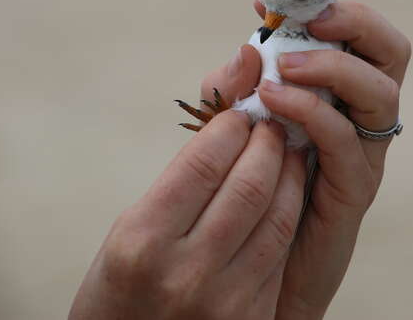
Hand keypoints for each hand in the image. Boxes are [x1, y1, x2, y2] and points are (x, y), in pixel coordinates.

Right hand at [69, 45, 308, 319]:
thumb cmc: (121, 290)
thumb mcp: (128, 235)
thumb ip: (175, 187)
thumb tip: (224, 131)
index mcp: (142, 241)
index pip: (203, 164)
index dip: (229, 128)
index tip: (238, 113)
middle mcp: (184, 271)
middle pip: (249, 185)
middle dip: (267, 143)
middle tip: (270, 124)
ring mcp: (223, 299)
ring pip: (276, 216)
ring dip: (289, 172)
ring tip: (288, 149)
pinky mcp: (252, 316)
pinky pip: (280, 251)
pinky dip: (290, 210)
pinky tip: (291, 190)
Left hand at [254, 0, 411, 318]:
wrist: (252, 267)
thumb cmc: (245, 188)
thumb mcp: (229, 127)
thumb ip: (233, 89)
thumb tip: (247, 46)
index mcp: (338, 94)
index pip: (356, 35)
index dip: (325, 6)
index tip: (270, 0)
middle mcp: (361, 117)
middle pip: (391, 52)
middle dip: (353, 22)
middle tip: (308, 21)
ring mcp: (363, 152)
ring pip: (382, 91)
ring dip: (332, 66)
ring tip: (282, 67)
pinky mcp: (353, 188)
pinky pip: (346, 139)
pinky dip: (312, 110)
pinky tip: (273, 103)